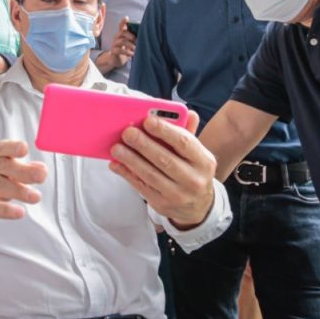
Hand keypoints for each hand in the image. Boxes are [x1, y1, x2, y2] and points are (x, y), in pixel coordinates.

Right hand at [0, 140, 47, 225]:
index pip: (1, 148)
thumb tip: (42, 169)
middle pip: (2, 166)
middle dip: (23, 171)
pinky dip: (5, 210)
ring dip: (18, 191)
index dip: (12, 148)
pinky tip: (19, 212)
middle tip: (41, 176)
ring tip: (36, 197)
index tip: (24, 149)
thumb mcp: (6, 170)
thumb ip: (24, 169)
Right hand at [100, 17, 135, 69]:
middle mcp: (117, 37)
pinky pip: (120, 50)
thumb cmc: (126, 49)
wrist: (116, 59)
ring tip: (136, 49)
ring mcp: (114, 44)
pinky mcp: (113, 51)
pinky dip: (127, 52)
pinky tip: (132, 54)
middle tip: (138, 41)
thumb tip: (145, 32)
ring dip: (131, 45)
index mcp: (121, 33)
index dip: (123, 21)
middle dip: (131, 36)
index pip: (121, 25)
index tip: (126, 18)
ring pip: (122, 41)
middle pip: (123, 32)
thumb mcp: (130, 42)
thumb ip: (135, 37)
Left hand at [108, 111, 216, 229]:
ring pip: (150, 174)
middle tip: (127, 132)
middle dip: (143, 144)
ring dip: (131, 159)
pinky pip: (141, 187)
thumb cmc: (192, 171)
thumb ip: (188, 133)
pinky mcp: (162, 204)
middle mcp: (193, 180)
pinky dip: (126, 174)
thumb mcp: (196, 154)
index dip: (165, 130)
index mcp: (204, 161)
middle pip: (165, 159)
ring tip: (116, 147)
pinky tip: (116, 164)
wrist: (198, 206)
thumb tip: (187, 112)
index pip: (184, 142)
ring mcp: (178, 195)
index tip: (147, 120)